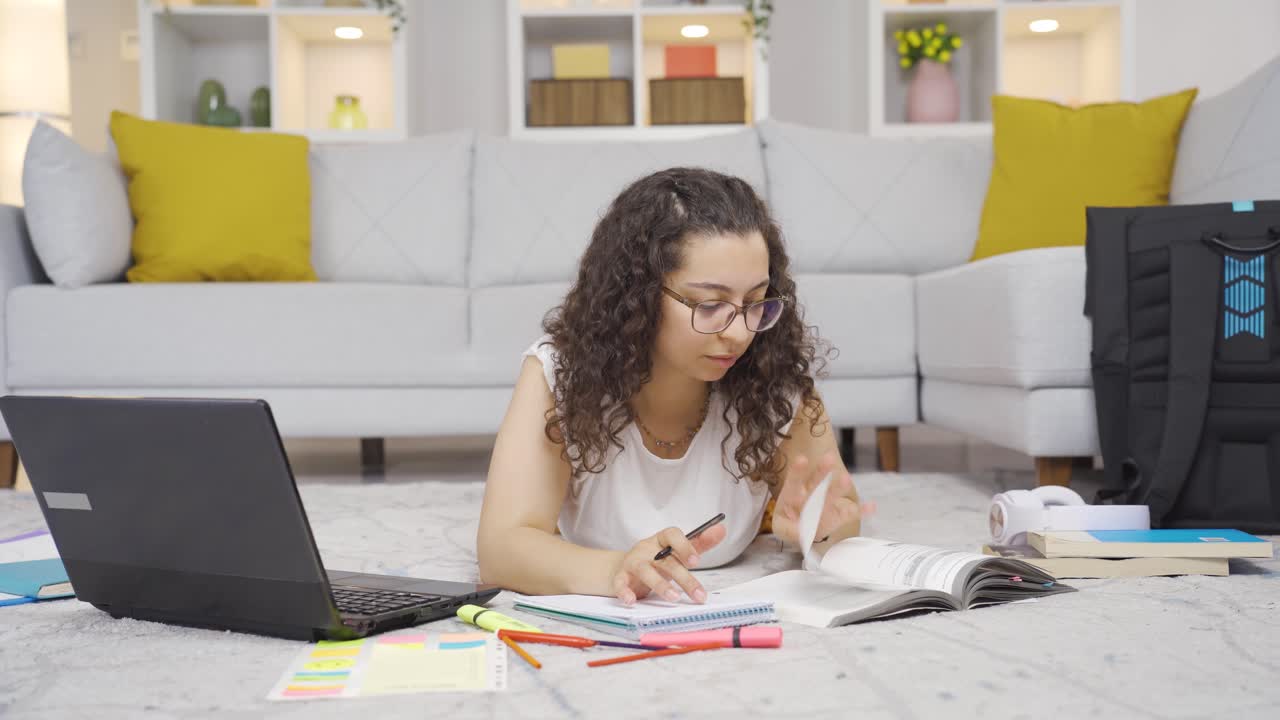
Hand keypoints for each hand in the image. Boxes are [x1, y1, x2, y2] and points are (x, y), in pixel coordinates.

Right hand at [610, 524, 727, 605]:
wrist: (627, 567)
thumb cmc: (658, 558)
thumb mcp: (679, 550)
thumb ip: (700, 542)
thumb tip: (721, 529)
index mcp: (661, 539)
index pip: (672, 535)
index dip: (684, 546)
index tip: (697, 561)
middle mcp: (646, 548)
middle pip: (665, 560)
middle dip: (684, 578)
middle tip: (699, 595)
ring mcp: (633, 562)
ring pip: (645, 571)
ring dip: (660, 584)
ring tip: (674, 598)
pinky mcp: (621, 576)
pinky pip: (620, 583)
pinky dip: (624, 591)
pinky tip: (631, 601)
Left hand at [770, 450, 864, 548]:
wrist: (800, 530)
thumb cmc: (788, 523)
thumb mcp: (780, 527)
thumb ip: (786, 528)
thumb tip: (799, 532)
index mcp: (793, 496)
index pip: (794, 482)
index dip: (797, 471)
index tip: (801, 459)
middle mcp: (811, 496)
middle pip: (815, 483)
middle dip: (821, 472)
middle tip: (829, 458)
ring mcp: (825, 505)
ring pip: (832, 494)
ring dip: (839, 487)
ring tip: (846, 479)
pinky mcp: (838, 515)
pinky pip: (850, 513)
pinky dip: (861, 511)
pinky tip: (872, 506)